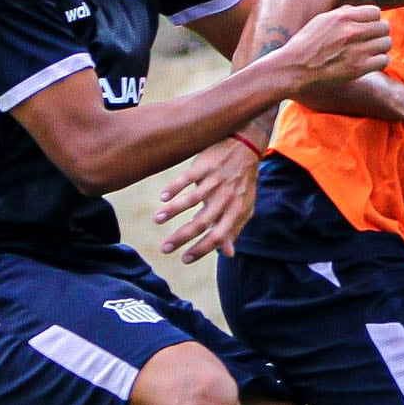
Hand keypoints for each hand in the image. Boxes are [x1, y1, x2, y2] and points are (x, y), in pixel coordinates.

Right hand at [154, 135, 259, 263]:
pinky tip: (163, 197)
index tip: (185, 259)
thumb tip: (228, 254)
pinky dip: (174, 188)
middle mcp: (225, 198)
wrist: (246, 145)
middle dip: (181, 237)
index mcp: (235, 211)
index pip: (218, 236)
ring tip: (157, 220)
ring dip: (173, 211)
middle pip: (201, 222)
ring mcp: (215, 181)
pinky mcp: (205, 165)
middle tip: (164, 248)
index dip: (202, 249)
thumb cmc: (243, 182)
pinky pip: (187, 178)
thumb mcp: (243, 207)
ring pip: (192, 199)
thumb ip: (234, 229)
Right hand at [278, 4, 390, 86]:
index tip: (368, 27)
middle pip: (384, 27)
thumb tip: (359, 11)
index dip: (373, 20)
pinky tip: (370, 62)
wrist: (293, 68)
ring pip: (386, 43)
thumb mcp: (321, 20)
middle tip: (371, 40)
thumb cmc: (305, 44)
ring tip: (371, 52)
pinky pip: (383, 60)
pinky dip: (379, 61)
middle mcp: (351, 31)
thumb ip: (342, 13)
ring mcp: (356, 51)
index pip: (375, 12)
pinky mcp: (358, 69)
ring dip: (381, 47)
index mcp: (342, 17)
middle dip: (379, 33)